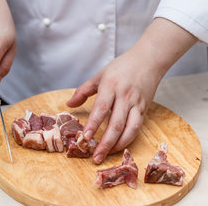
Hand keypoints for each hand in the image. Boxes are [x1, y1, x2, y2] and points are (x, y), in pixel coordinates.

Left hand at [67, 47, 159, 163]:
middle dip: (105, 142)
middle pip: (115, 123)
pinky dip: (128, 138)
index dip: (93, 124)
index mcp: (111, 85)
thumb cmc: (122, 66)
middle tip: (95, 156)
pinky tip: (119, 146)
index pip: (101, 107)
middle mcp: (124, 95)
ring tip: (106, 154)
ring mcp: (136, 103)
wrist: (148, 60)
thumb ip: (83, 90)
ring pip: (129, 128)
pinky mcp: (144, 109)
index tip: (85, 137)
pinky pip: (137, 127)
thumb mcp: (100, 75)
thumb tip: (69, 104)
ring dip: (118, 144)